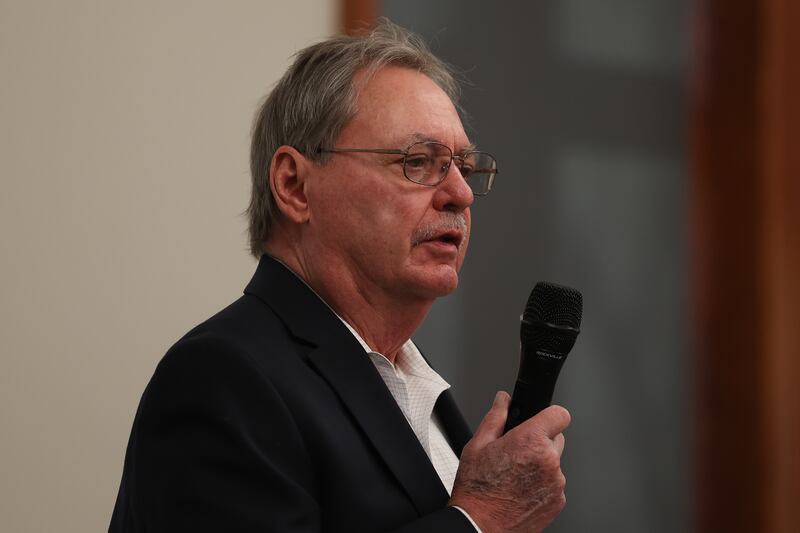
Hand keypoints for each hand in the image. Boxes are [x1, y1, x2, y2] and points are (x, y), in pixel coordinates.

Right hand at [449, 391, 569, 532]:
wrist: (480, 526)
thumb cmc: (477, 489)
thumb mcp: (478, 445)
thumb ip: (496, 416)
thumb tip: (503, 400)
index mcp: (530, 441)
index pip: (559, 414)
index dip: (549, 415)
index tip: (541, 419)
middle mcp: (548, 460)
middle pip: (556, 438)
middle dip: (540, 441)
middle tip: (517, 452)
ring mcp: (556, 482)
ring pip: (554, 462)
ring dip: (541, 464)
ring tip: (515, 475)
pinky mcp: (558, 501)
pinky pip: (554, 483)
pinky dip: (542, 484)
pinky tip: (521, 490)